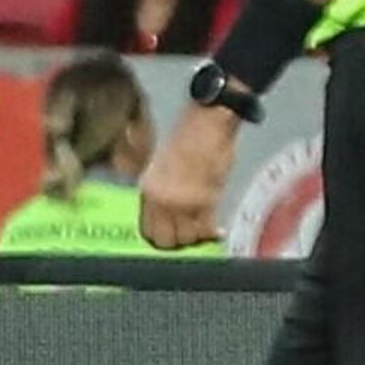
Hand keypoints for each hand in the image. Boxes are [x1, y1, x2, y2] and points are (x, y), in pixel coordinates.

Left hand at [135, 103, 238, 249]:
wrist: (207, 123)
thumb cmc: (186, 139)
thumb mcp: (160, 166)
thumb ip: (160, 193)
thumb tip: (166, 217)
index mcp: (148, 189)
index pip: (147, 230)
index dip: (159, 237)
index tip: (170, 236)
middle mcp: (163, 200)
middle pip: (166, 240)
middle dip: (178, 242)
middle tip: (188, 236)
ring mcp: (185, 202)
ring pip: (188, 238)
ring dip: (196, 238)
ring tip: (202, 230)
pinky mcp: (208, 200)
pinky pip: (207, 228)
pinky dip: (213, 233)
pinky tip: (217, 230)